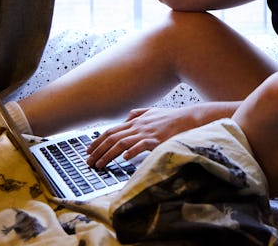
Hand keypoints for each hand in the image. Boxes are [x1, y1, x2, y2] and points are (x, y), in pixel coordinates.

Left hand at [85, 106, 200, 168]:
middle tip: (88, 161)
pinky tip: (124, 158)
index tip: (88, 150)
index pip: (111, 131)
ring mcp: (146, 133)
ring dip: (107, 155)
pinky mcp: (156, 140)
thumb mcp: (152, 111)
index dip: (97, 140)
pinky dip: (131, 151)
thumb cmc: (171, 117)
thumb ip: (138, 113)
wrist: (189, 119)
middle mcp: (137, 126)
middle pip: (112, 138)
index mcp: (135, 121)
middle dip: (97, 150)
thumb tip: (127, 117)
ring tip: (99, 165)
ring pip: (121, 143)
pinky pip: (141, 145)